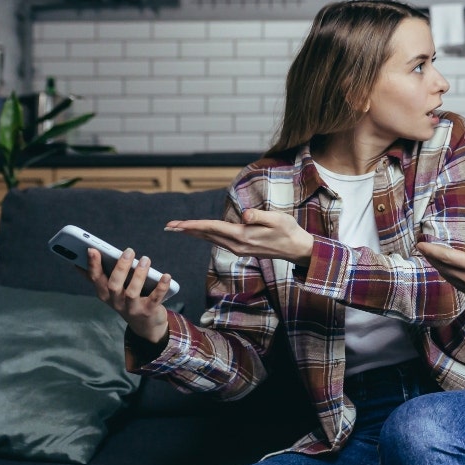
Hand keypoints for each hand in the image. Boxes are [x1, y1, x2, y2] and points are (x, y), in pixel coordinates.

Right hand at [79, 247, 170, 343]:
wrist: (145, 325)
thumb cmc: (127, 301)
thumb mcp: (111, 292)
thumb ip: (98, 277)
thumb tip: (77, 264)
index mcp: (105, 294)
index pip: (95, 279)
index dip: (93, 265)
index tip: (92, 250)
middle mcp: (116, 302)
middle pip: (114, 285)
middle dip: (120, 267)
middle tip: (129, 250)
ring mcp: (132, 308)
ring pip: (132, 292)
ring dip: (139, 275)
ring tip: (145, 259)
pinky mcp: (148, 311)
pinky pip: (155, 298)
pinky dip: (161, 287)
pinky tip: (166, 276)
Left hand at [165, 208, 314, 265]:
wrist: (297, 249)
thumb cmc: (288, 231)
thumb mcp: (277, 219)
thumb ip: (260, 216)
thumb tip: (245, 215)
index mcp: (243, 236)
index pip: (213, 228)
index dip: (193, 225)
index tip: (177, 225)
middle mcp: (237, 245)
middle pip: (207, 235)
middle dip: (186, 230)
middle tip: (167, 226)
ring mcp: (239, 249)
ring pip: (210, 239)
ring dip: (194, 234)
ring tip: (178, 229)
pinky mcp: (242, 249)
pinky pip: (218, 241)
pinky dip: (205, 236)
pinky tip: (201, 234)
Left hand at [415, 222, 464, 303]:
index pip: (447, 257)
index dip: (431, 250)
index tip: (420, 244)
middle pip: (444, 269)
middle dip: (432, 258)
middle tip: (422, 248)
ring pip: (450, 278)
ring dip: (439, 268)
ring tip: (432, 258)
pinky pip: (458, 285)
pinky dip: (449, 276)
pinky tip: (449, 270)